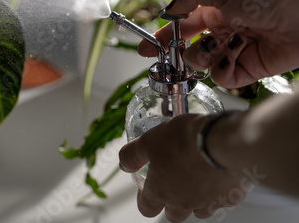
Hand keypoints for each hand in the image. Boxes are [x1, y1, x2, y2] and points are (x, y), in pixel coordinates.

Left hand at [119, 114, 246, 221]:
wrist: (224, 142)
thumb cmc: (184, 141)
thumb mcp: (148, 140)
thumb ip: (132, 155)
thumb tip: (124, 164)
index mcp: (161, 191)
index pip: (146, 208)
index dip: (144, 198)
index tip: (146, 185)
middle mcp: (184, 202)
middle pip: (173, 215)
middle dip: (169, 203)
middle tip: (171, 181)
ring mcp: (208, 202)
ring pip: (199, 211)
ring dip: (195, 199)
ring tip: (196, 177)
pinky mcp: (231, 196)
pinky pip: (222, 199)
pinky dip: (218, 190)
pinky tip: (218, 173)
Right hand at [138, 0, 298, 87]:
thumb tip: (168, 8)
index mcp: (217, 10)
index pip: (182, 25)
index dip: (163, 36)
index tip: (147, 49)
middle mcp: (223, 31)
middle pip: (188, 47)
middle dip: (178, 52)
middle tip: (172, 55)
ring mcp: (234, 51)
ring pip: (201, 64)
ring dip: (202, 57)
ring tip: (218, 48)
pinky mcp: (247, 70)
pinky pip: (222, 77)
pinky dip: (223, 70)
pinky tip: (234, 57)